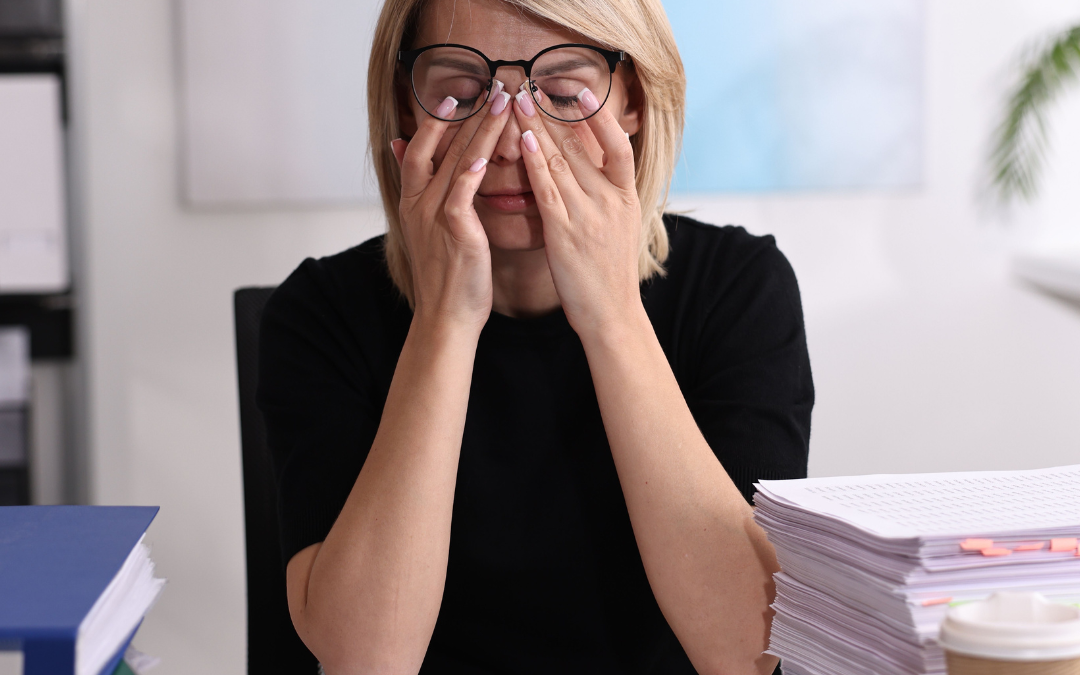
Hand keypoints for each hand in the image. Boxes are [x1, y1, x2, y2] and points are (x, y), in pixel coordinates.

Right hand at [391, 83, 512, 331]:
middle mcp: (419, 204)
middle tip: (490, 85)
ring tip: (501, 102)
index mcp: (413, 202)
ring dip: (479, 129)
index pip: (420, 148)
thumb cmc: (449, 277)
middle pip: (439, 146)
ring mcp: (433, 216)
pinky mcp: (454, 231)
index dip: (437, 120)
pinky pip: (461, 193)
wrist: (446, 317)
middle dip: (466, 114)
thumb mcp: (431, 233)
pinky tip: (484, 150)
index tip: (456, 95)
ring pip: (454, 161)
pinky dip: (470, 170)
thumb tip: (411, 165)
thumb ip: (426, 197)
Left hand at [510, 88, 643, 338]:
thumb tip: (595, 174)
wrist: (612, 314)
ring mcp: (589, 216)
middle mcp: (611, 201)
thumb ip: (609, 199)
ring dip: (538, 128)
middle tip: (533, 87)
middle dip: (555, 114)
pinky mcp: (565, 233)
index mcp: (627, 199)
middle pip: (582, 147)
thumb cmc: (611, 276)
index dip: (600, 117)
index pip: (619, 147)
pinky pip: (548, 189)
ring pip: (561, 162)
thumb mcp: (621, 230)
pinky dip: (536, 163)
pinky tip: (525, 141)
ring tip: (520, 102)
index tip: (582, 92)